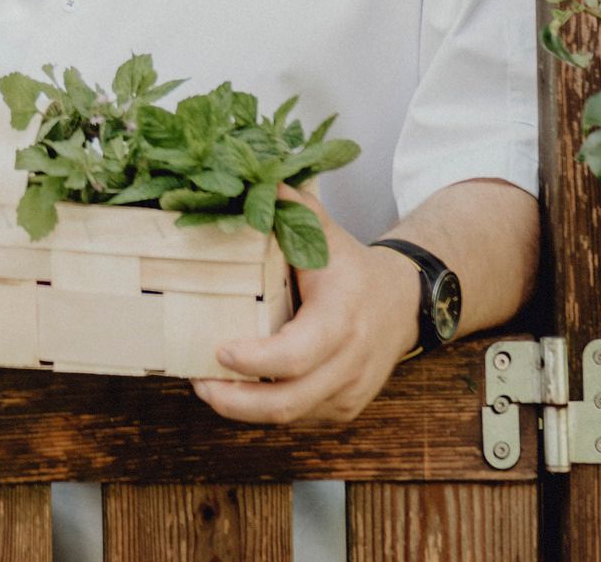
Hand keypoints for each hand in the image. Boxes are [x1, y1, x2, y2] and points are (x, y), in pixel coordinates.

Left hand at [189, 193, 420, 426]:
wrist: (403, 304)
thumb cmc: (352, 268)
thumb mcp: (327, 233)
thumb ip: (293, 208)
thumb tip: (256, 181)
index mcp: (341, 318)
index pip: (296, 354)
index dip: (254, 360)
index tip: (218, 350)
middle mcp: (349, 363)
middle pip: (288, 402)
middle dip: (236, 402)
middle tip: (198, 382)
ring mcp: (349, 393)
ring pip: (291, 417)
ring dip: (244, 410)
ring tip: (207, 387)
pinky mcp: (344, 409)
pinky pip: (300, 418)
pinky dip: (265, 410)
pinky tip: (238, 392)